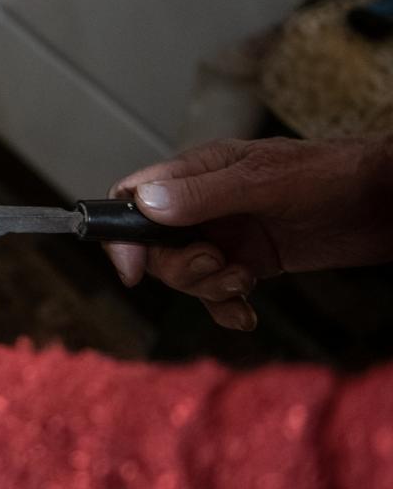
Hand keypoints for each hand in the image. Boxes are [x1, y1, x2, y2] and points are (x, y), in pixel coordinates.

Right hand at [104, 137, 392, 330]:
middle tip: (218, 267)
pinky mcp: (253, 259)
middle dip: (181, 268)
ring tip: (246, 282)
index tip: (134, 270)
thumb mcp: (265, 182)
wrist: (386, 201)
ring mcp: (228, 233)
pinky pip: (219, 292)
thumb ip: (204, 194)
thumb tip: (145, 204)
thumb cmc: (333, 176)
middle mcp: (205, 204)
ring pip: (188, 273)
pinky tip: (246, 316)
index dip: (123, 236)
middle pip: (157, 247)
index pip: (133, 199)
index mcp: (198, 172)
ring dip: (209, 288)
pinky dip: (226, 308)